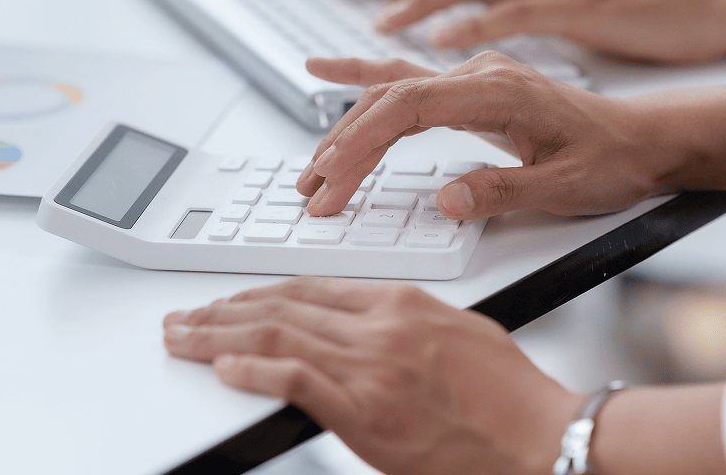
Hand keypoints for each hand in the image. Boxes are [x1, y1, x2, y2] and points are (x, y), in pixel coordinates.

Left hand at [164, 277, 581, 474]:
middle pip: (282, 306)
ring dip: (218, 336)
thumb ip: (407, 323)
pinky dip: (252, 371)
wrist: (542, 438)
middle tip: (185, 316)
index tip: (230, 301)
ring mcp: (370, 367)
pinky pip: (294, 380)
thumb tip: (368, 325)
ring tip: (183, 337)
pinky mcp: (365, 412)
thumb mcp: (459, 333)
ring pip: (275, 337)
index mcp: (402, 302)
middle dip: (223, 310)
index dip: (259, 292)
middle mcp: (379, 326)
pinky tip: (223, 368)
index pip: (310, 287)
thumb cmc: (512, 397)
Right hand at [295, 53, 670, 217]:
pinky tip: (328, 72)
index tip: (334, 180)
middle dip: (343, 146)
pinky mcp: (470, 90)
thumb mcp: (566, 187)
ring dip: (347, 128)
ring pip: (391, 92)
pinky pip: (405, 82)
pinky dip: (364, 81)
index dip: (362, 143)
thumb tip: (446, 200)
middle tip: (311, 190)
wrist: (646, 139)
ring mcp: (471, 77)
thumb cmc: (614, 159)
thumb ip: (504, 190)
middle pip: (388, 100)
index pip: (408, 108)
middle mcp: (477, 73)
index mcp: (497, 89)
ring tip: (310, 162)